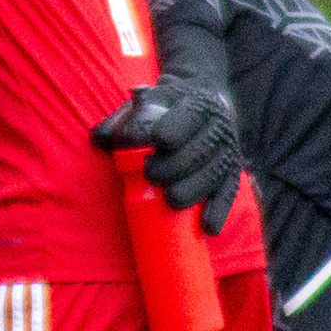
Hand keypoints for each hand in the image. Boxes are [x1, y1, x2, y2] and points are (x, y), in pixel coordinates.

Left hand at [89, 71, 242, 230]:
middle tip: (152, 176)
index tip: (157, 141)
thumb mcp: (145, 104)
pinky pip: (228, 192)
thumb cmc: (165, 109)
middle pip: (201, 148)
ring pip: (215, 173)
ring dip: (195, 189)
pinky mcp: (231, 171)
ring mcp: (227, 150)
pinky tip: (207, 227)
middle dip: (177, 165)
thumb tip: (99, 139)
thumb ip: (121, 119)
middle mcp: (218, 125)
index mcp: (196, 102)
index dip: (174, 129)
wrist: (208, 104)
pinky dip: (219, 210)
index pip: (189, 114)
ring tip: (172, 200)